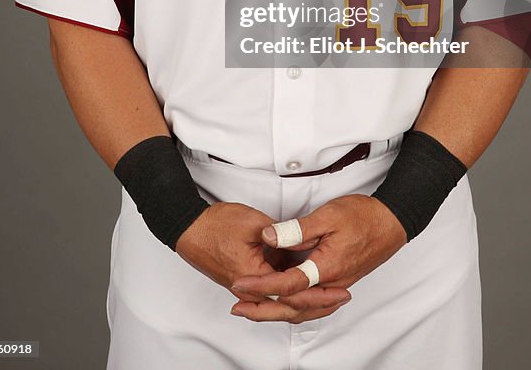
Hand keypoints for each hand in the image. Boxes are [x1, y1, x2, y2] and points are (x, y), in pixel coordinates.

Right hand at [175, 202, 351, 321]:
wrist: (188, 228)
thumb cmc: (216, 225)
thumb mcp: (254, 224)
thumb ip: (282, 235)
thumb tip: (302, 242)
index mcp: (255, 278)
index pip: (294, 293)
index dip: (320, 293)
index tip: (340, 290)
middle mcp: (250, 289)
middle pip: (288, 306)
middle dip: (317, 303)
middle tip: (341, 298)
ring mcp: (245, 286)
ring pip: (279, 302)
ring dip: (303, 299)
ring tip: (328, 295)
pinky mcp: (243, 279)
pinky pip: (270, 292)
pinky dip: (288, 291)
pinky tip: (302, 285)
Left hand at [230, 194, 405, 320]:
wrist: (391, 221)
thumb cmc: (363, 217)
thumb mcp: (328, 216)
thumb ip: (297, 230)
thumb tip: (269, 237)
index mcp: (326, 269)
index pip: (286, 285)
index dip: (260, 285)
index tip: (239, 283)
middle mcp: (331, 284)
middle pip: (292, 307)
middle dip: (262, 309)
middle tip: (238, 307)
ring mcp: (336, 285)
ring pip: (302, 308)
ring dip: (276, 310)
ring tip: (252, 307)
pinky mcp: (338, 281)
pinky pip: (312, 302)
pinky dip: (294, 305)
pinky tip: (283, 300)